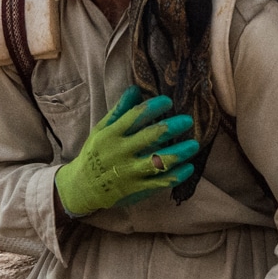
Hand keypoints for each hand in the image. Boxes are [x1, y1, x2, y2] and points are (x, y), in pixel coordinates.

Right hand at [55, 86, 199, 217]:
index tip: (168, 101)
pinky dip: (176, 175)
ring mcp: (130, 172)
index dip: (154, 107)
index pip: (135, 116)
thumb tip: (136, 89)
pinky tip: (189, 168)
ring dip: (179, 153)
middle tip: (187, 121)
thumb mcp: (102, 129)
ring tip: (194, 145)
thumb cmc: (95, 153)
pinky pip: (160, 182)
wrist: (83, 187)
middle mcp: (121, 152)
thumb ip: (119, 111)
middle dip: (172, 127)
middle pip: (150, 137)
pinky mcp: (137, 189)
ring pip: (159, 161)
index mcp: (111, 134)